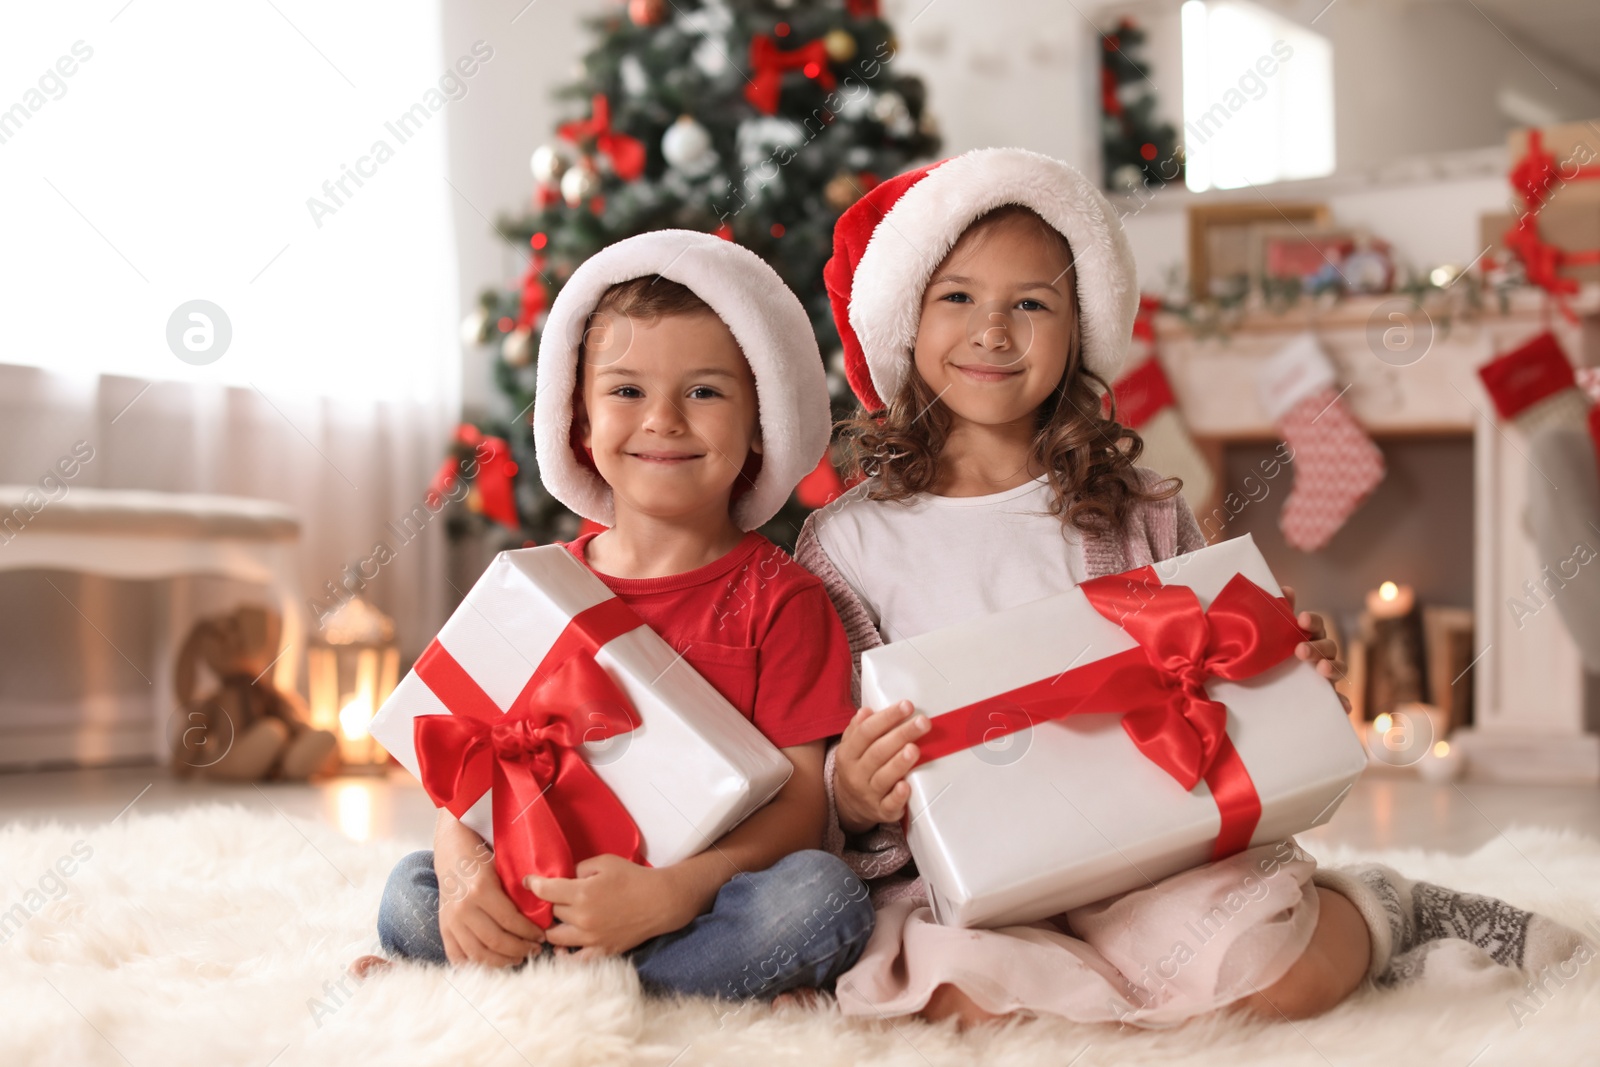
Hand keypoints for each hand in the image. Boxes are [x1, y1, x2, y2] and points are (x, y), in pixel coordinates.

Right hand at [434, 818, 544, 967]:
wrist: (451, 850)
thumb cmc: (482, 857)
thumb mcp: (501, 867)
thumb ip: (516, 890)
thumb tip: (543, 913)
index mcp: (481, 890)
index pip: (510, 921)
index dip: (529, 933)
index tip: (542, 937)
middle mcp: (464, 908)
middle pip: (496, 941)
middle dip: (520, 949)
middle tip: (534, 950)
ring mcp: (451, 920)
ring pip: (478, 954)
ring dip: (502, 961)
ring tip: (518, 958)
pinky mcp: (443, 928)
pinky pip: (457, 956)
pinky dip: (475, 965)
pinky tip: (492, 963)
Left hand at [526, 854, 693, 957]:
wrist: (659, 901)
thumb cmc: (632, 877)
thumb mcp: (604, 862)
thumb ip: (578, 869)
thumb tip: (562, 878)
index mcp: (582, 893)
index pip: (545, 891)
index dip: (533, 884)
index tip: (528, 882)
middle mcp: (582, 918)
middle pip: (550, 913)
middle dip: (551, 904)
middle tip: (554, 898)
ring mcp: (591, 938)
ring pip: (555, 937)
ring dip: (553, 927)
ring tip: (558, 920)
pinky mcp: (601, 951)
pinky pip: (574, 960)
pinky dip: (564, 954)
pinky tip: (563, 947)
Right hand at [834, 701, 928, 833]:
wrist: (848, 805)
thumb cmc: (857, 768)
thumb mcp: (851, 747)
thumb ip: (859, 728)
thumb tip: (866, 711)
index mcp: (847, 754)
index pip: (866, 732)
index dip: (887, 717)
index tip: (906, 706)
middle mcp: (856, 774)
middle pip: (878, 752)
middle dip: (901, 734)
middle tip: (922, 722)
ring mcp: (868, 794)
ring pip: (884, 777)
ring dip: (899, 762)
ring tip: (915, 748)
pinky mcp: (882, 811)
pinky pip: (890, 804)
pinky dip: (898, 796)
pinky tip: (906, 786)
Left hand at [1281, 584, 1351, 714]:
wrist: (1259, 690)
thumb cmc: (1268, 656)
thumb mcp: (1268, 636)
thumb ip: (1276, 612)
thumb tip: (1286, 589)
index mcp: (1307, 637)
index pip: (1316, 625)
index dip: (1313, 621)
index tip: (1302, 619)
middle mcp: (1320, 655)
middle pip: (1328, 646)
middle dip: (1317, 646)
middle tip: (1300, 650)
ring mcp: (1324, 677)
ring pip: (1338, 669)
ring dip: (1333, 668)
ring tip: (1321, 669)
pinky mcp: (1325, 699)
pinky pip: (1338, 701)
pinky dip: (1343, 702)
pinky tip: (1343, 706)